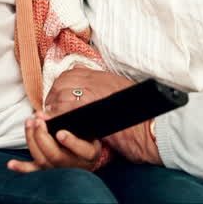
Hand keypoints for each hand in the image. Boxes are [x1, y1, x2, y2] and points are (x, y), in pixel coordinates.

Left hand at [7, 112, 106, 173]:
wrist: (86, 155)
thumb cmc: (87, 136)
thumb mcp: (87, 127)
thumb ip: (73, 119)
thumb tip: (49, 114)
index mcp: (89, 153)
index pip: (83, 150)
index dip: (71, 142)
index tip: (60, 132)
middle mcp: (74, 165)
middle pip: (56, 155)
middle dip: (43, 137)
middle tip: (38, 121)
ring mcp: (59, 170)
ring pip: (42, 160)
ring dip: (32, 140)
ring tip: (29, 122)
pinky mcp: (48, 171)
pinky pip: (34, 171)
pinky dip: (21, 168)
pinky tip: (11, 164)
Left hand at [45, 67, 161, 164]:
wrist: (152, 129)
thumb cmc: (142, 115)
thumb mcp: (123, 91)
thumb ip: (105, 86)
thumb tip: (89, 86)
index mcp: (102, 76)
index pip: (70, 74)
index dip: (59, 86)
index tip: (56, 98)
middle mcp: (95, 81)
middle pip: (62, 83)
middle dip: (52, 96)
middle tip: (50, 110)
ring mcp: (92, 94)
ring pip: (61, 94)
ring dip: (53, 106)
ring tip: (52, 119)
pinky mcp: (90, 109)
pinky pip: (66, 108)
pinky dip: (58, 115)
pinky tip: (56, 123)